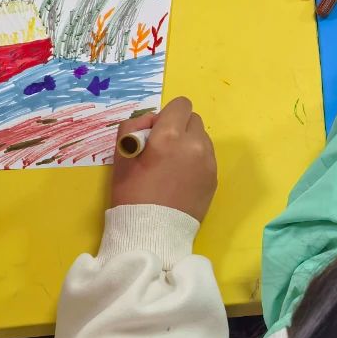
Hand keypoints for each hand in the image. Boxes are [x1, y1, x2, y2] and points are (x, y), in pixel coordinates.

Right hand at [109, 97, 216, 222]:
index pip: (181, 105)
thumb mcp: (122, 154)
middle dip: (180, 127)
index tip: (159, 130)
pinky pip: (207, 157)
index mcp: (170, 136)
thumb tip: (152, 120)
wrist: (152, 232)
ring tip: (173, 165)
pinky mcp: (214, 178)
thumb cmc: (131, 193)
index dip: (168, 114)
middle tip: (164, 147)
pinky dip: (196, 160)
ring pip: (202, 138)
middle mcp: (194, 144)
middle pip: (194, 119)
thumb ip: (134, 127)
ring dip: (190, 143)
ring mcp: (208, 162)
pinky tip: (182, 178)